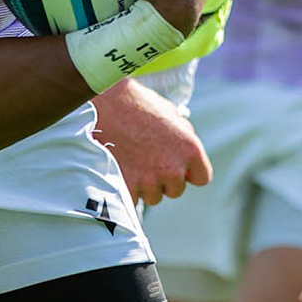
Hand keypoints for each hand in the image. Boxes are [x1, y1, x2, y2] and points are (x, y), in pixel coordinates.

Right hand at [91, 76, 211, 204]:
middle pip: (175, 189)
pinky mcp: (127, 187)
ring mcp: (150, 180)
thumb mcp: (168, 112)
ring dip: (144, 185)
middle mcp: (173, 168)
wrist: (100, 102)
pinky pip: (132, 199)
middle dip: (163, 179)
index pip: (202, 177)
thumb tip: (189, 155)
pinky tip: (118, 168)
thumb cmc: (134, 103)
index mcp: (190, 149)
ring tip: (129, 160)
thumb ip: (183, 134)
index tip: (175, 166)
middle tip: (145, 159)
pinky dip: (125, 189)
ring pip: (153, 196)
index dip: (188, 173)